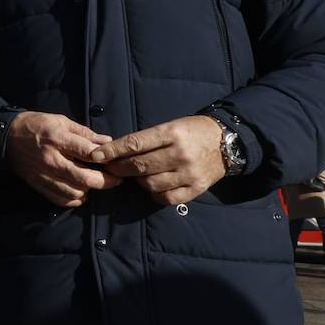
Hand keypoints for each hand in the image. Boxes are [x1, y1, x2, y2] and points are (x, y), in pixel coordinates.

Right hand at [5, 111, 119, 207]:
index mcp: (57, 138)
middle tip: (115, 179)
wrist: (6, 136)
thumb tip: (107, 142)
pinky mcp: (38, 184)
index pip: (88, 153)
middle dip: (105, 181)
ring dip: (89, 190)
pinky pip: (60, 199)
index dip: (106, 159)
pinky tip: (80, 193)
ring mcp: (44, 174)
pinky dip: (74, 200)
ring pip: (74, 192)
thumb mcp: (60, 121)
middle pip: (84, 178)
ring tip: (94, 183)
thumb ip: (84, 133)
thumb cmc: (36, 125)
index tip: (116, 161)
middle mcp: (51, 159)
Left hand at [91, 116, 225, 204]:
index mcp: (172, 133)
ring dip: (138, 181)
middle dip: (119, 168)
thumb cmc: (192, 131)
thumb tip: (114, 151)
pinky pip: (166, 197)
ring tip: (138, 175)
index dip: (112, 151)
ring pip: (150, 184)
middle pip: (140, 165)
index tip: (96, 155)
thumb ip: (146, 139)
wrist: (228, 141)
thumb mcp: (170, 126)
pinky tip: (153, 186)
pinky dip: (154, 194)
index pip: (135, 143)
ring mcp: (189, 173)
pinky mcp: (197, 188)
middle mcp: (180, 154)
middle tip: (110, 168)